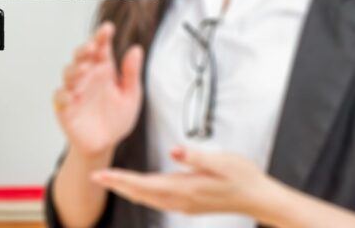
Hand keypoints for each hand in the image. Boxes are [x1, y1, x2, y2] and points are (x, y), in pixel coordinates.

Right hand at [53, 22, 143, 158]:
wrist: (106, 144)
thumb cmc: (117, 118)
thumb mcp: (131, 95)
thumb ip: (132, 73)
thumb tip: (136, 49)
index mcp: (104, 70)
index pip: (101, 49)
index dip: (102, 37)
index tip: (107, 28)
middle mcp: (88, 77)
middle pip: (81, 57)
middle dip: (84, 49)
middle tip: (92, 47)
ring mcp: (75, 91)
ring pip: (68, 73)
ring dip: (74, 69)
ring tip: (85, 68)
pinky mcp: (65, 108)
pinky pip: (60, 98)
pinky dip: (63, 95)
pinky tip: (70, 94)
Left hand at [91, 146, 269, 216]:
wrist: (259, 198)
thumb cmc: (243, 177)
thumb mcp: (224, 161)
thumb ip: (196, 157)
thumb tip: (173, 150)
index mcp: (186, 188)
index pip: (145, 184)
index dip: (121, 180)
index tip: (102, 175)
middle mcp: (181, 199)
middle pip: (141, 194)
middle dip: (118, 185)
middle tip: (95, 177)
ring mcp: (184, 204)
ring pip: (148, 198)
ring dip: (127, 190)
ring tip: (110, 181)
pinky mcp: (189, 203)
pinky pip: (158, 199)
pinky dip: (142, 193)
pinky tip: (137, 188)